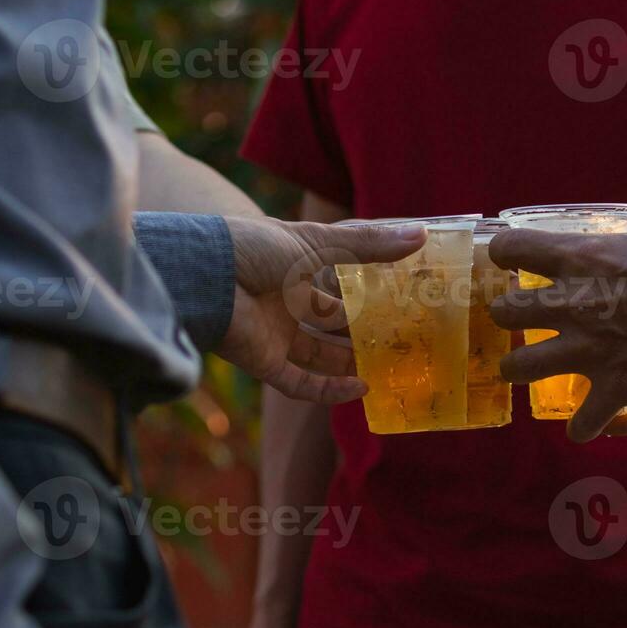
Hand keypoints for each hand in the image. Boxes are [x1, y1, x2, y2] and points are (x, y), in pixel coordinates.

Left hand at [219, 217, 424, 404]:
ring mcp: (276, 333)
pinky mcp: (264, 361)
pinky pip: (300, 383)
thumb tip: (422, 236)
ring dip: (352, 363)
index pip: (339, 283)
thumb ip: (369, 244)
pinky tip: (360, 389)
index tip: (402, 300)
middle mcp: (288, 302)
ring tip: (389, 367)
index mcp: (299, 269)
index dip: (368, 292)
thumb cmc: (256, 248)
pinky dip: (328, 391)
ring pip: (320, 355)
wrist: (204, 276)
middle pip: (333, 323)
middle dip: (365, 332)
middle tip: (403, 339)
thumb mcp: (318, 241)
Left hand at [488, 229, 626, 442]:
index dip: (502, 255)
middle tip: (518, 320)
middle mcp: (573, 303)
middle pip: (503, 313)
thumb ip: (606, 256)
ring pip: (518, 369)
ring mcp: (590, 349)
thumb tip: (592, 257)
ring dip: (520, 371)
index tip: (506, 263)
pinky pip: (580, 423)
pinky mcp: (616, 387)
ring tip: (529, 370)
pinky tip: (588, 425)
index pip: (509, 248)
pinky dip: (584, 427)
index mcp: (579, 258)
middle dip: (505, 317)